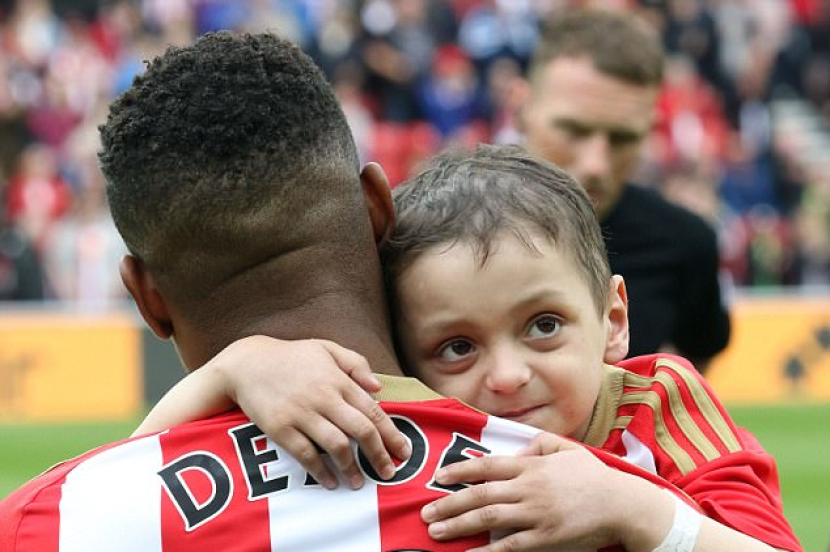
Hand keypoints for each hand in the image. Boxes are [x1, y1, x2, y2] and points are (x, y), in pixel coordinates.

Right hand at [217, 336, 410, 489]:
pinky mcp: (280, 428)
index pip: (373, 411)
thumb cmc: (291, 357)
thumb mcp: (326, 348)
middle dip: (379, 454)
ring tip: (359, 483)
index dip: (391, 434)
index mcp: (338, 379)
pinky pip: (305, 454)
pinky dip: (320, 471)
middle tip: (389, 473)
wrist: (247, 363)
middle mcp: (323, 397)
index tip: (403, 452)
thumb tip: (379, 386)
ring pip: (336, 445)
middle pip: (361, 430)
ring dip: (352, 467)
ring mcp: (301, 413)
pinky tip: (330, 481)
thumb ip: (356, 364)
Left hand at [421, 432, 633, 551]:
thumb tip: (514, 453)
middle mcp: (529, 488)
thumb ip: (537, 444)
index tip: (438, 477)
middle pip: (480, 494)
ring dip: (459, 525)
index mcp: (531, 466)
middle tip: (425, 513)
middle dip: (449, 504)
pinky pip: (510, 546)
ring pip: (489, 518)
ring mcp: (536, 514)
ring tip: (436, 532)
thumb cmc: (592, 476)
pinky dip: (488, 551)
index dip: (459, 471)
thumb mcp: (565, 448)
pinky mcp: (545, 538)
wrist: (621, 504)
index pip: (487, 466)